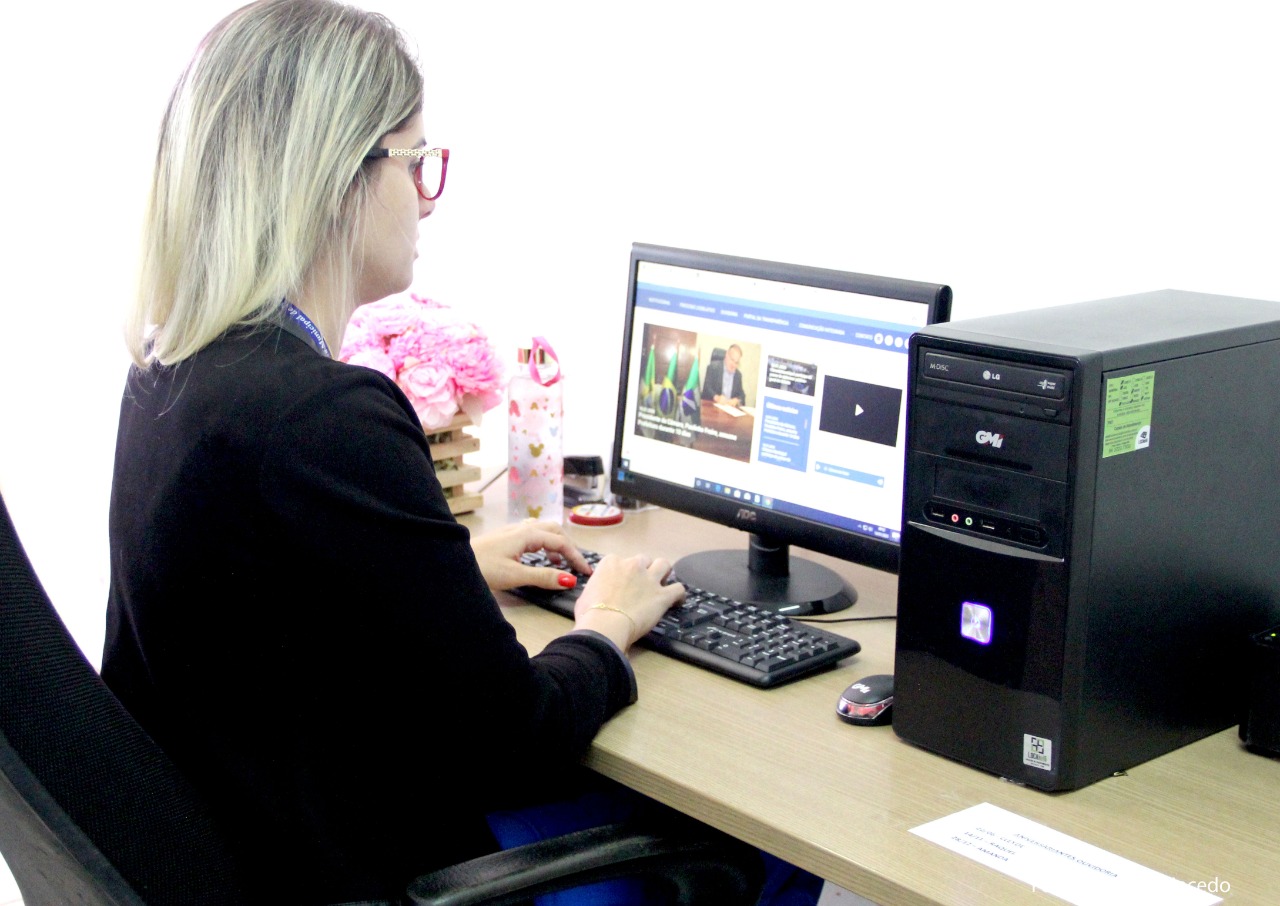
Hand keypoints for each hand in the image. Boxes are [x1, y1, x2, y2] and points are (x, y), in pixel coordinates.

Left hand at [469, 520, 591, 592]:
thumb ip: (543, 577)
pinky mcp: (505, 538)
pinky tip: (540, 558)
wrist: (453, 562)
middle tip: (577, 565)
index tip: (586, 573)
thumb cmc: (483, 568)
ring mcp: (513, 531)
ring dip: (556, 544)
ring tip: (561, 563)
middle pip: (555, 530)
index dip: (576, 557)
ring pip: (543, 531)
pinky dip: (544, 545)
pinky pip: (533, 536)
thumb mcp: (515, 575)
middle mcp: (522, 528)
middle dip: (569, 546)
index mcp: (528, 534)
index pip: (561, 542)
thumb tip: (570, 580)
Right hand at [573, 554, 684, 651]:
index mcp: (611, 563)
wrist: (604, 625)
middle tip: (641, 585)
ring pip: (664, 564)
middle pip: (644, 560)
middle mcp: (632, 565)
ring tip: (662, 584)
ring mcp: (649, 578)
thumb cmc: (589, 613)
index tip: (622, 584)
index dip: (622, 573)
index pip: (620, 561)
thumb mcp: (585, 596)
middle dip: (644, 570)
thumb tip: (597, 596)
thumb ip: (596, 589)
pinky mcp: (662, 595)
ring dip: (664, 573)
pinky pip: (679, 588)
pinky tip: (676, 601)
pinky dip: (679, 595)